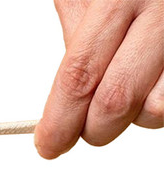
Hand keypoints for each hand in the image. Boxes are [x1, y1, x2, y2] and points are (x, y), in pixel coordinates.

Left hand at [35, 0, 163, 157]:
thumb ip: (78, 41)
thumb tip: (60, 107)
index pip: (80, 76)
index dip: (60, 121)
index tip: (49, 145)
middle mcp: (162, 11)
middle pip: (116, 101)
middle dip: (93, 129)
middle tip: (84, 127)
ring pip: (155, 111)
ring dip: (135, 115)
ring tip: (128, 84)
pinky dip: (157, 101)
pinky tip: (151, 79)